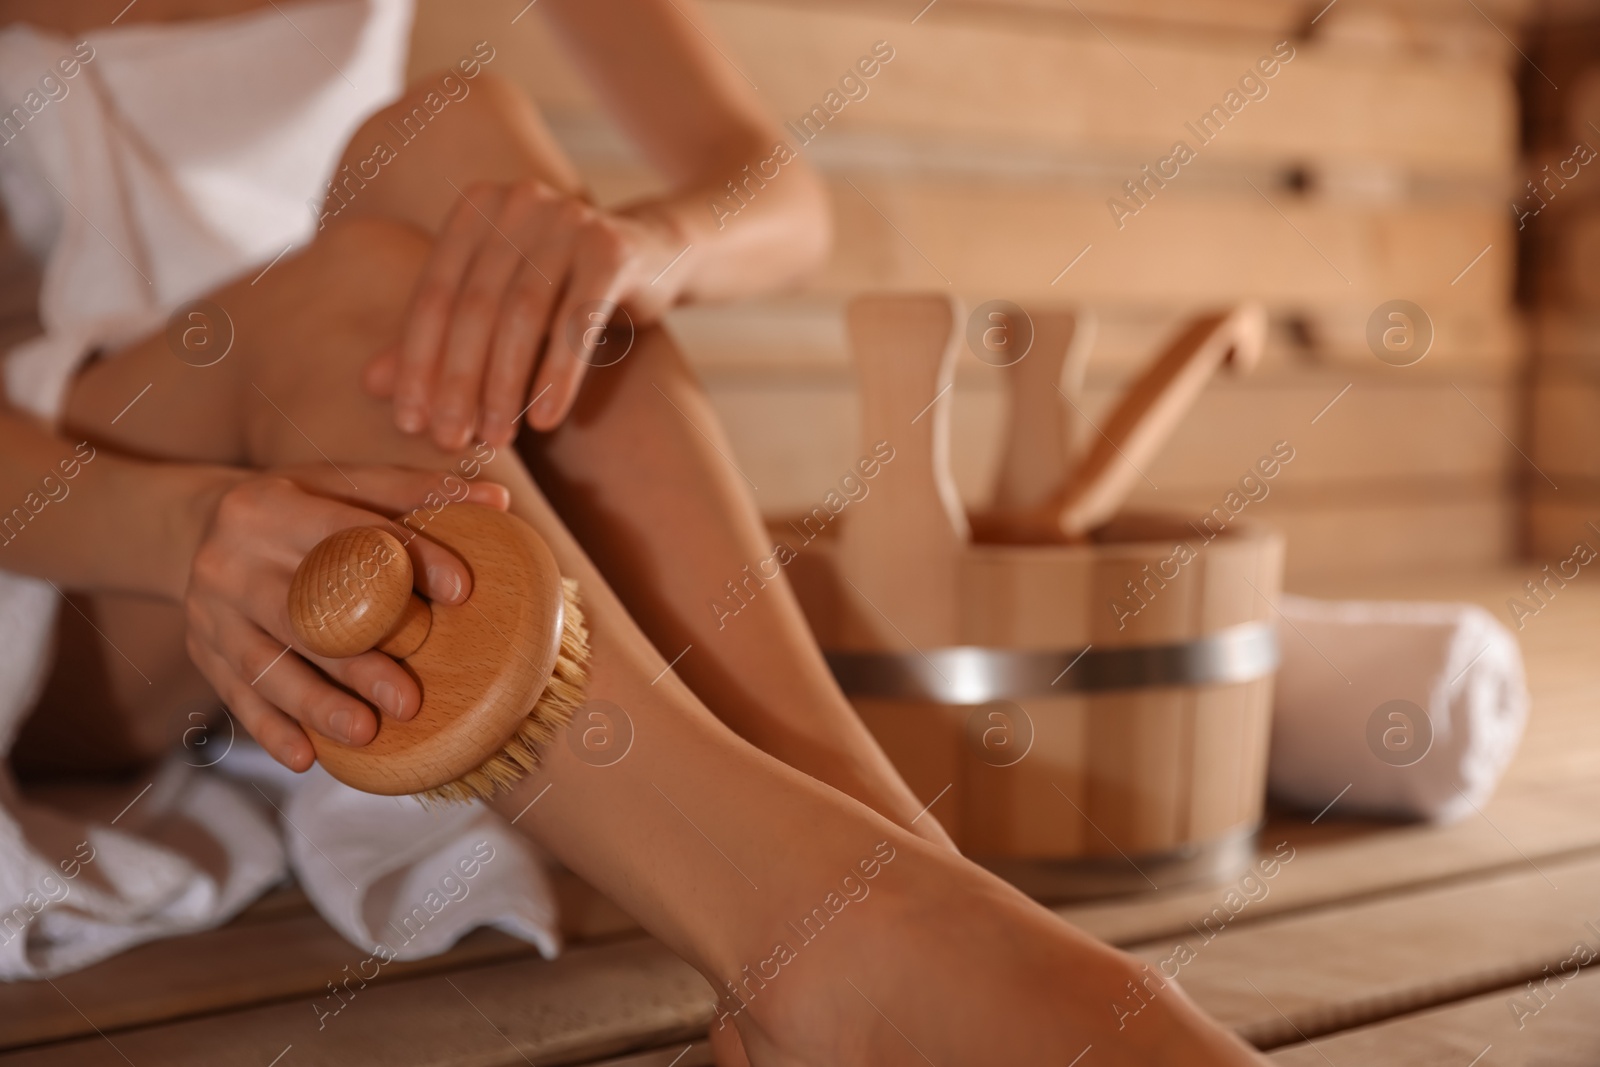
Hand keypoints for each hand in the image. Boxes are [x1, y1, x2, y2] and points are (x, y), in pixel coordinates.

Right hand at [183, 465, 510, 771]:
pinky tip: (305, 758)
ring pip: (267, 664)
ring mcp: (211, 610)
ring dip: (317, 704)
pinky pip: (237, 696)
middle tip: (410, 700)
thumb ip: (414, 492)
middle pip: (302, 615)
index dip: (410, 560)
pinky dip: (271, 730)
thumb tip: (498, 498)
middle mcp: (231, 560)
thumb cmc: (297, 508)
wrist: (196, 527)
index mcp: (272, 508)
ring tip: (366, 733)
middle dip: (357, 660)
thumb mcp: (342, 484)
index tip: (461, 591)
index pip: (349, 535)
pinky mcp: (202, 651)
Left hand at [363, 181, 690, 447]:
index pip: (434, 294)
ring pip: (523, 316)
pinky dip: (558, 375)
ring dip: (505, 385)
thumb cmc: (562, 289)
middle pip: (475, 307)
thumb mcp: (499, 310)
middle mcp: (518, 202)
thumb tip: (372, 385)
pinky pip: (578, 322)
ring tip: (497, 440)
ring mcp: (568, 220)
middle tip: (450, 441)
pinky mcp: (613, 249)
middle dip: (458, 381)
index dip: (416, 362)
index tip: (409, 423)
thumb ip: (440, 337)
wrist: (655, 255)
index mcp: (477, 209)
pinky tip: (547, 419)